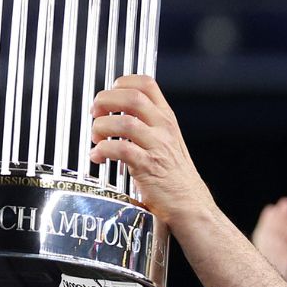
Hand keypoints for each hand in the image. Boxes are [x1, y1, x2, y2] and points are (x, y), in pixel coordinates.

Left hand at [90, 75, 218, 225]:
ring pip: (123, 122)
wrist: (190, 204)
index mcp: (167, 118)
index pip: (146, 84)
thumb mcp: (167, 142)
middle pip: (131, 97)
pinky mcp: (148, 166)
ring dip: (101, 127)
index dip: (122, 82)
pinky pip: (119, 149)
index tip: (110, 92)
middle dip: (105, 101)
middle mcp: (163, 128)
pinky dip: (101, 150)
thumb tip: (118, 114)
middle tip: (95, 113)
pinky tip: (98, 157)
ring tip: (96, 138)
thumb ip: (148, 125)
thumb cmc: (174, 177)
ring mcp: (157, 146)